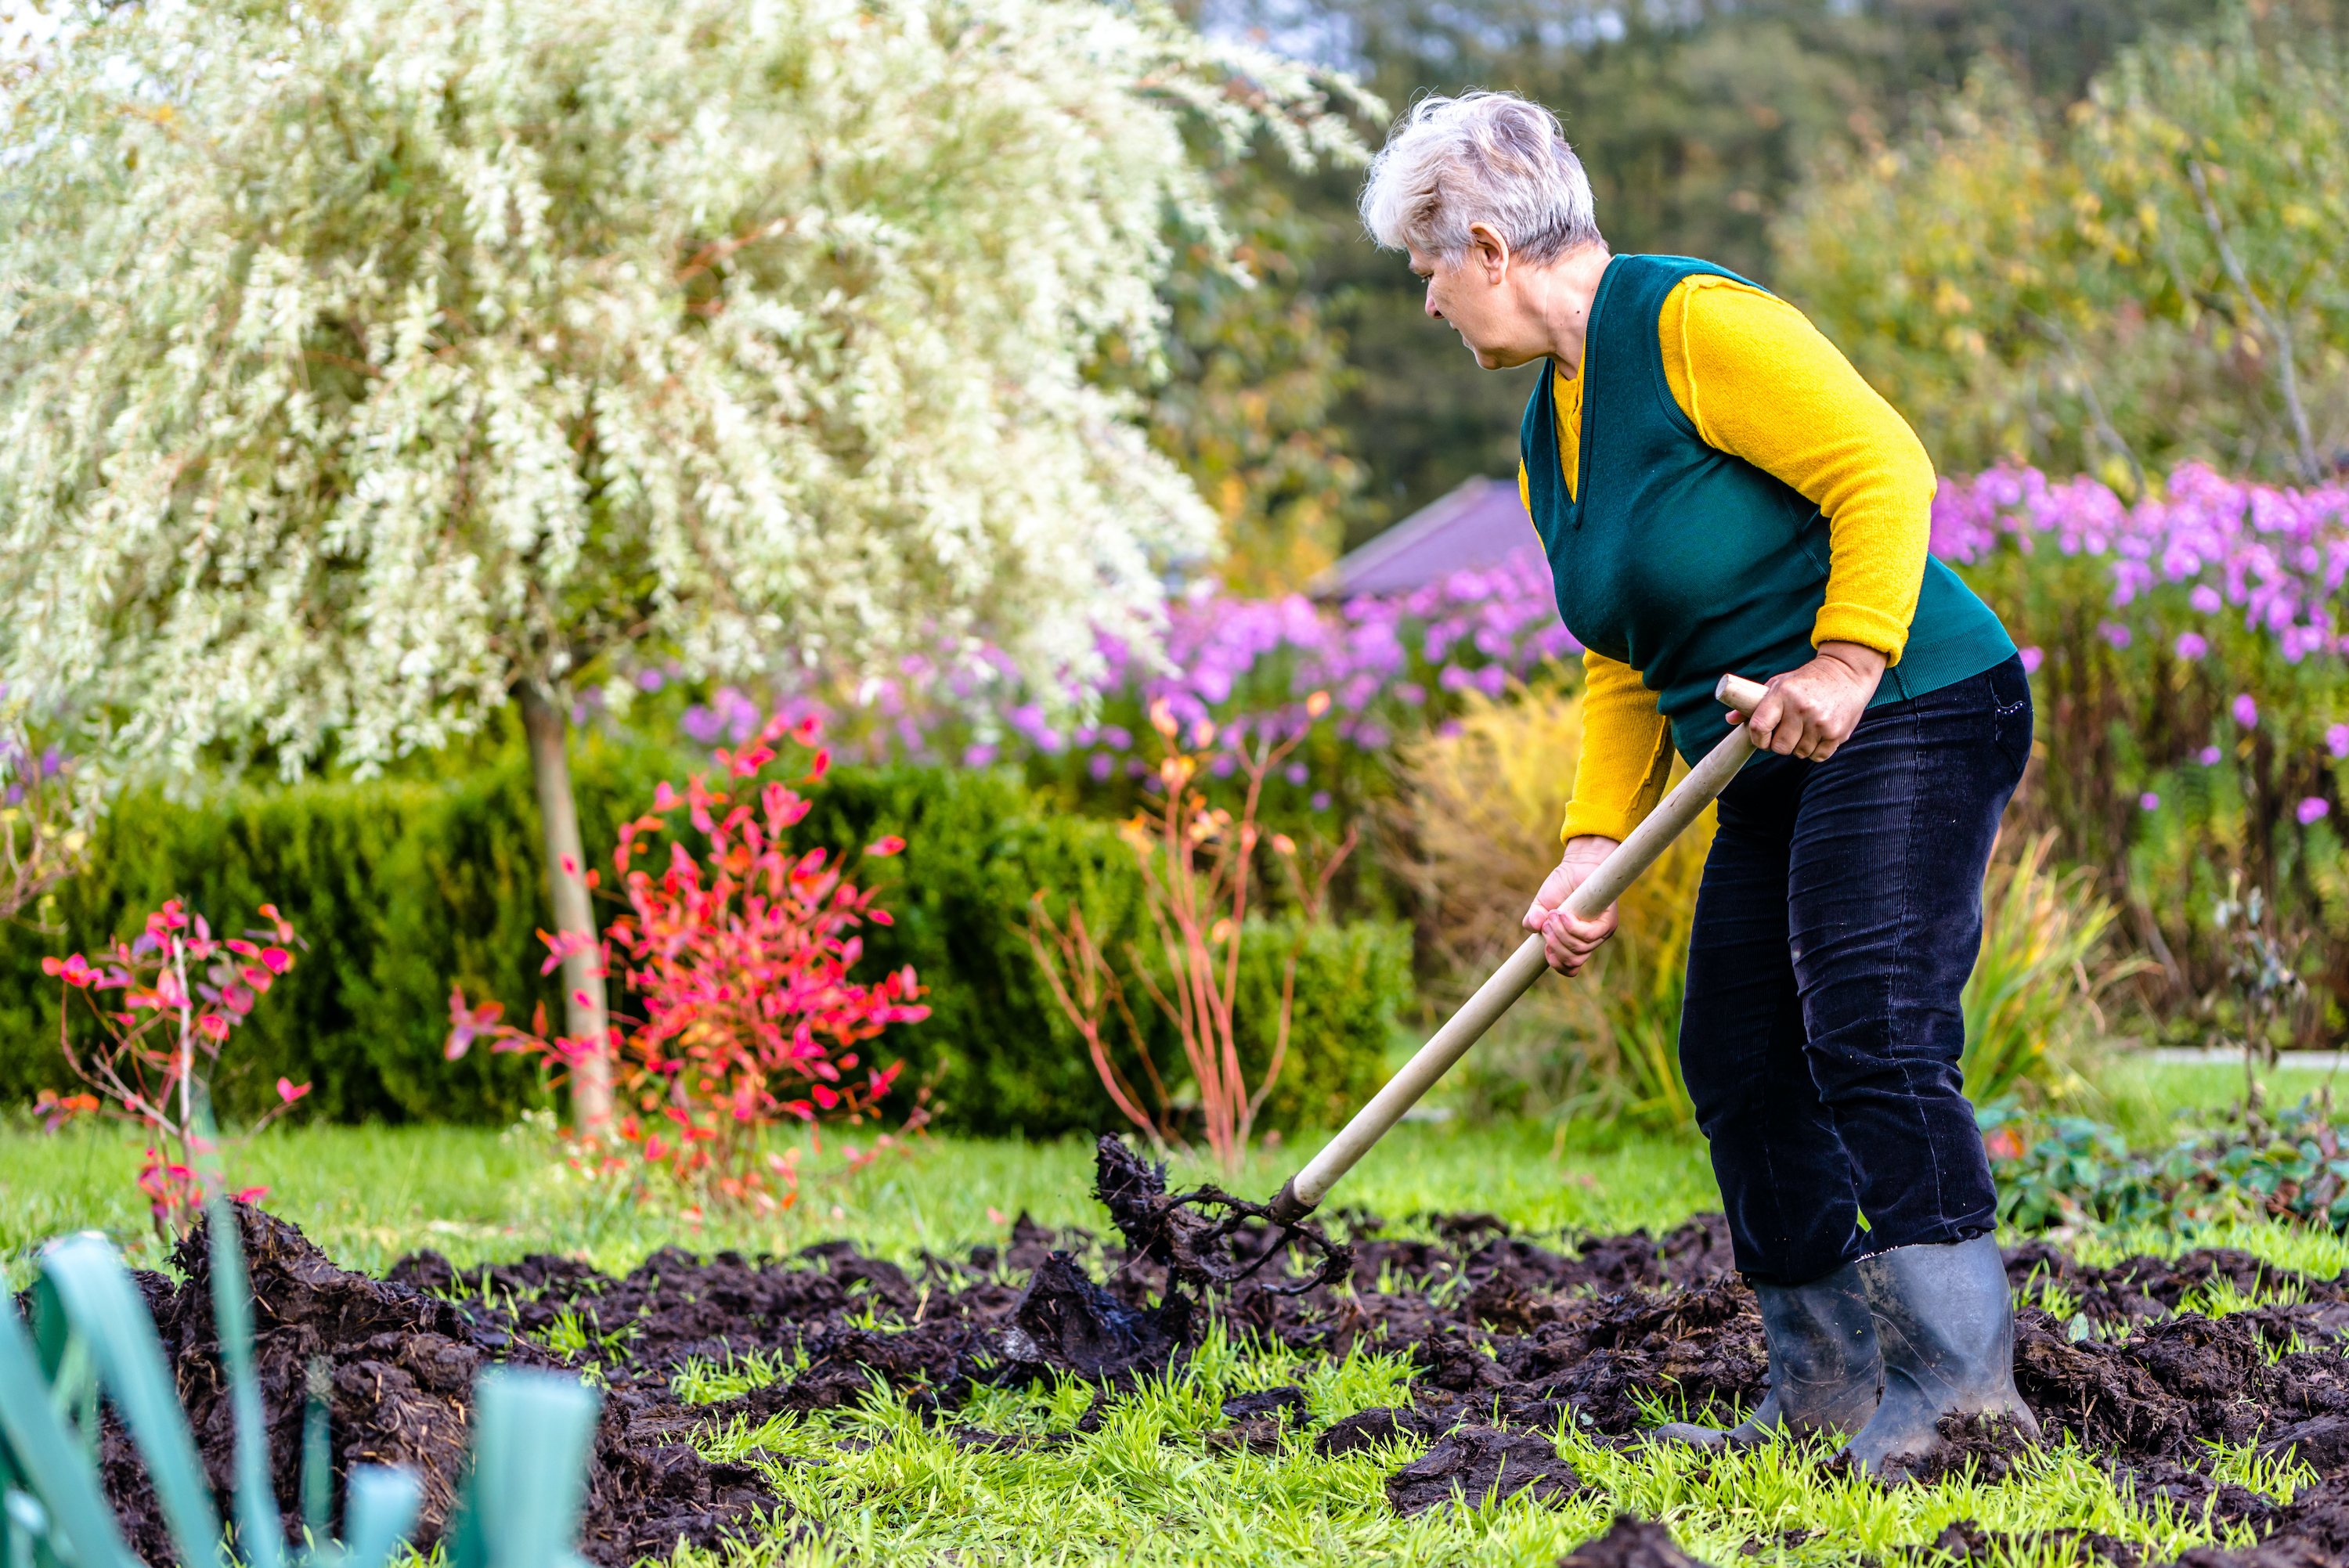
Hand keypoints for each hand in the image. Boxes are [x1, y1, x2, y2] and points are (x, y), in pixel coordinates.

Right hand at [1522, 836, 1619, 975]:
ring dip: (1560, 934)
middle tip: (1545, 926)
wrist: (1577, 866)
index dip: (1557, 964)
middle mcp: (1589, 942)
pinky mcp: (1608, 922)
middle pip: (1573, 962)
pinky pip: (1589, 935)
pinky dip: (1572, 927)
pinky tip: (1563, 914)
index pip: (1570, 968)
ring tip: (1552, 914)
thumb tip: (1534, 927)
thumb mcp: (1540, 906)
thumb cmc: (1560, 887)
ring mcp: (1600, 934)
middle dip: (1554, 946)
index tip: (1545, 950)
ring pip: (1580, 949)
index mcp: (1573, 943)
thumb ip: (1532, 920)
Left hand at [1739, 642, 1887, 761]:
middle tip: (1786, 733)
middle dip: (1780, 745)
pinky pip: (1817, 756)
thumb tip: (1730, 719)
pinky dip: (1816, 751)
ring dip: (1799, 746)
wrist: (1847, 672)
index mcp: (1782, 694)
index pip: (1759, 727)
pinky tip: (1818, 734)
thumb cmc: (1805, 682)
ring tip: (1805, 729)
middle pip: (1780, 747)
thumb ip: (1754, 704)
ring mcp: (1820, 721)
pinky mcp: (1837, 732)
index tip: (1763, 738)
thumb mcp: (1779, 684)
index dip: (1758, 739)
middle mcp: (1801, 708)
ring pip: (1799, 753)